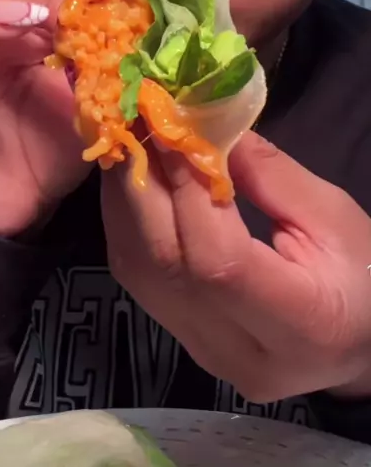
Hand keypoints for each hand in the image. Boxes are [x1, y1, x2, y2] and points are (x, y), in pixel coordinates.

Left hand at [101, 130, 370, 400]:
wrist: (356, 341)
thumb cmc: (362, 273)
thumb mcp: (333, 216)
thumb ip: (268, 174)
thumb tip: (203, 125)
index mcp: (300, 326)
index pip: (217, 260)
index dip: (185, 188)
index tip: (168, 125)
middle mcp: (239, 352)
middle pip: (164, 263)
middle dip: (141, 181)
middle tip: (131, 117)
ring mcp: (202, 352)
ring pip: (138, 270)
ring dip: (122, 197)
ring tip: (126, 137)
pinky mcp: (180, 338)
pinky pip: (137, 276)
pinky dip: (126, 220)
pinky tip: (131, 179)